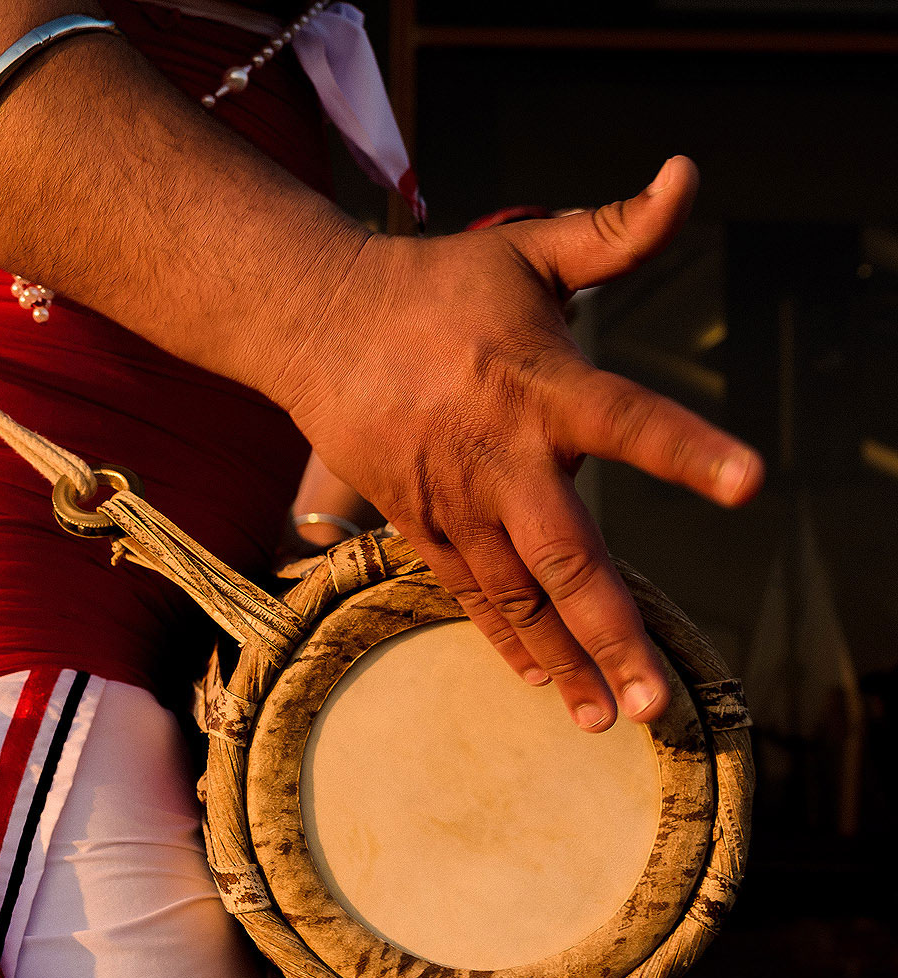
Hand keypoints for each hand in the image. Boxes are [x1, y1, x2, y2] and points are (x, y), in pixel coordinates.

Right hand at [280, 156, 762, 731]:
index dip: (686, 450)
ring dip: (565, 658)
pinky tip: (545, 682)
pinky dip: (506, 638)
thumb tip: (686, 177)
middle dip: (614, 632)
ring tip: (611, 717)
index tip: (748, 482)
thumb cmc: (432, 286)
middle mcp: (499, 454)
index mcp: (540, 383)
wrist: (312, 324)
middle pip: (566, 557)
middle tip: (658, 700)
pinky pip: (470, 591)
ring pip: (516, 594)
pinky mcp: (418, 522)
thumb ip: (615, 231)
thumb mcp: (526, 248)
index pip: (629, 418)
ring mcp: (454, 498)